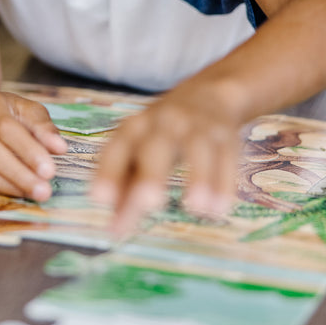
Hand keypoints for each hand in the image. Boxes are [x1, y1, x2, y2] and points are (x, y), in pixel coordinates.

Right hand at [0, 90, 67, 200]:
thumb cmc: (3, 111)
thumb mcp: (25, 109)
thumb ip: (43, 127)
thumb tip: (59, 148)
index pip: (5, 127)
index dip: (27, 150)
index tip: (49, 170)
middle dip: (18, 173)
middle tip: (43, 190)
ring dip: (6, 185)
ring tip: (32, 194)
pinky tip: (15, 192)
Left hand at [89, 89, 241, 237]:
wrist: (208, 94)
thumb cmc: (162, 132)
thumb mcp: (140, 151)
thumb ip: (127, 189)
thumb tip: (113, 230)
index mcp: (134, 128)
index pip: (117, 148)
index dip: (108, 172)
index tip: (99, 199)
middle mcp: (163, 123)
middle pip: (156, 147)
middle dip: (152, 174)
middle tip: (148, 203)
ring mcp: (195, 127)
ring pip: (197, 149)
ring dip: (198, 177)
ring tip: (195, 207)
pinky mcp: (224, 135)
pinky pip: (226, 156)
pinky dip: (223, 182)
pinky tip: (219, 207)